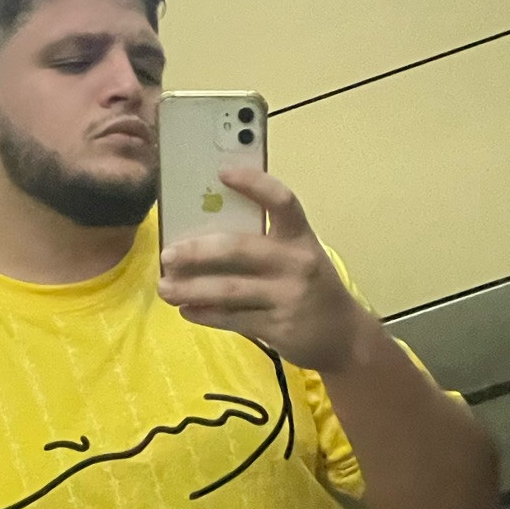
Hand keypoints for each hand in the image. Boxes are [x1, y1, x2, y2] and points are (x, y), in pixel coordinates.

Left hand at [157, 168, 371, 374]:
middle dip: (198, 251)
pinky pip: (232, 318)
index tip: (223, 172)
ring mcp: (288, 297)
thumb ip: (262, 243)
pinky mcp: (278, 328)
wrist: (344, 336)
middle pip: (239, 249)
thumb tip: (202, 233)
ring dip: (191, 288)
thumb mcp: (296, 257)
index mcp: (300, 237)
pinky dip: (205, 314)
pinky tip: (187, 310)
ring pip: (229, 289)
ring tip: (165, 288)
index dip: (254, 184)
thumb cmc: (309, 287)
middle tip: (168, 255)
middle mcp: (296, 263)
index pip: (281, 201)